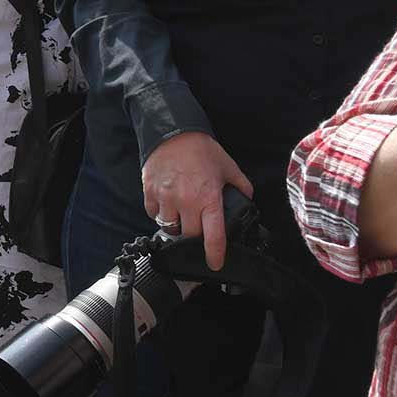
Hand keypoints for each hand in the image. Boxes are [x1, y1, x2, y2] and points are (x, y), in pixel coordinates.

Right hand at [142, 132, 253, 270]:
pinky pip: (153, 213)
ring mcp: (166, 197)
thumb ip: (241, 187)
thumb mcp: (229, 167)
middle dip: (194, 235)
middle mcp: (186, 201)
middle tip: (198, 228)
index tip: (215, 264)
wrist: (173, 132)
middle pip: (189, 235)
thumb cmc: (202, 149)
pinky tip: (167, 206)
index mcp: (208, 198)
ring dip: (176, 225)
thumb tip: (247, 200)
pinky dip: (160, 213)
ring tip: (181, 216)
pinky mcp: (150, 191)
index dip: (215, 255)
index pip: (213, 236)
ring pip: (169, 226)